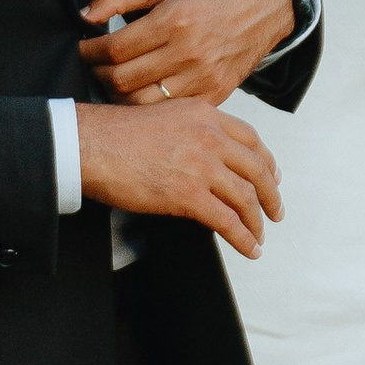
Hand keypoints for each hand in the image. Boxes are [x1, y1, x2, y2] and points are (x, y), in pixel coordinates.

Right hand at [76, 101, 281, 258]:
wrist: (90, 145)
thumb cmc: (115, 135)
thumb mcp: (164, 117)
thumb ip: (191, 131)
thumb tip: (204, 156)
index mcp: (205, 115)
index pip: (251, 139)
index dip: (267, 161)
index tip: (272, 176)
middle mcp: (209, 137)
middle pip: (256, 169)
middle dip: (270, 195)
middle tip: (274, 211)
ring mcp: (201, 166)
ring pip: (246, 198)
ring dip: (257, 222)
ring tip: (259, 236)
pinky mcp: (189, 194)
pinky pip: (228, 221)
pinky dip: (243, 238)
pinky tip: (249, 248)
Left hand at [79, 0, 293, 103]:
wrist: (266, 3)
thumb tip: (85, 16)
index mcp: (174, 20)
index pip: (115, 50)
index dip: (90, 52)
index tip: (84, 49)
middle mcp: (189, 53)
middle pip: (123, 80)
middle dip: (98, 75)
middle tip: (94, 66)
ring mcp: (204, 78)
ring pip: (143, 103)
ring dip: (119, 95)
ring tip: (114, 81)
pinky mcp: (216, 94)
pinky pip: (171, 110)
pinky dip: (150, 105)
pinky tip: (142, 90)